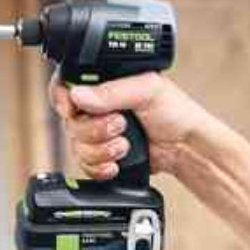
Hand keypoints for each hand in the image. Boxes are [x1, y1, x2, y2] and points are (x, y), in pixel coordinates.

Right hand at [49, 71, 216, 179]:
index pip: (65, 87)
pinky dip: (100, 166)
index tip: (72, 109)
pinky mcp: (103, 155)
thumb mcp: (147, 90)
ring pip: (76, 145)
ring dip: (101, 149)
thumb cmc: (175, 112)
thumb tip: (78, 95)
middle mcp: (97, 107)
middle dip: (95, 129)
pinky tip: (117, 163)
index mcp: (104, 83)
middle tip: (120, 124)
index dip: (63, 100)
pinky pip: (85, 165)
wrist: (186, 147)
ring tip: (125, 144)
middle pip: (69, 121)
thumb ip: (112, 92)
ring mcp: (99, 133)